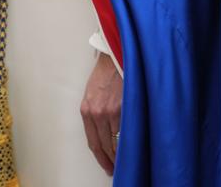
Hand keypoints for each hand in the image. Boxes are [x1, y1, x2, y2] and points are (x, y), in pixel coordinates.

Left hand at [80, 52, 122, 174]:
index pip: (94, 143)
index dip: (101, 157)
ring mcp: (110, 111)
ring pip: (116, 142)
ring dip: (121, 154)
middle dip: (111, 159)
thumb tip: (105, 134)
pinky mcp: (123, 107)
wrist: (116, 53)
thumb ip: (95, 112)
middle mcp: (96, 113)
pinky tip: (134, 147)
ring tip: (127, 161)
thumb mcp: (93, 93)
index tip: (107, 165)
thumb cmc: (106, 71)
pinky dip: (130, 142)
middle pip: (104, 146)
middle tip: (117, 168)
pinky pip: (126, 132)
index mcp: (86, 110)